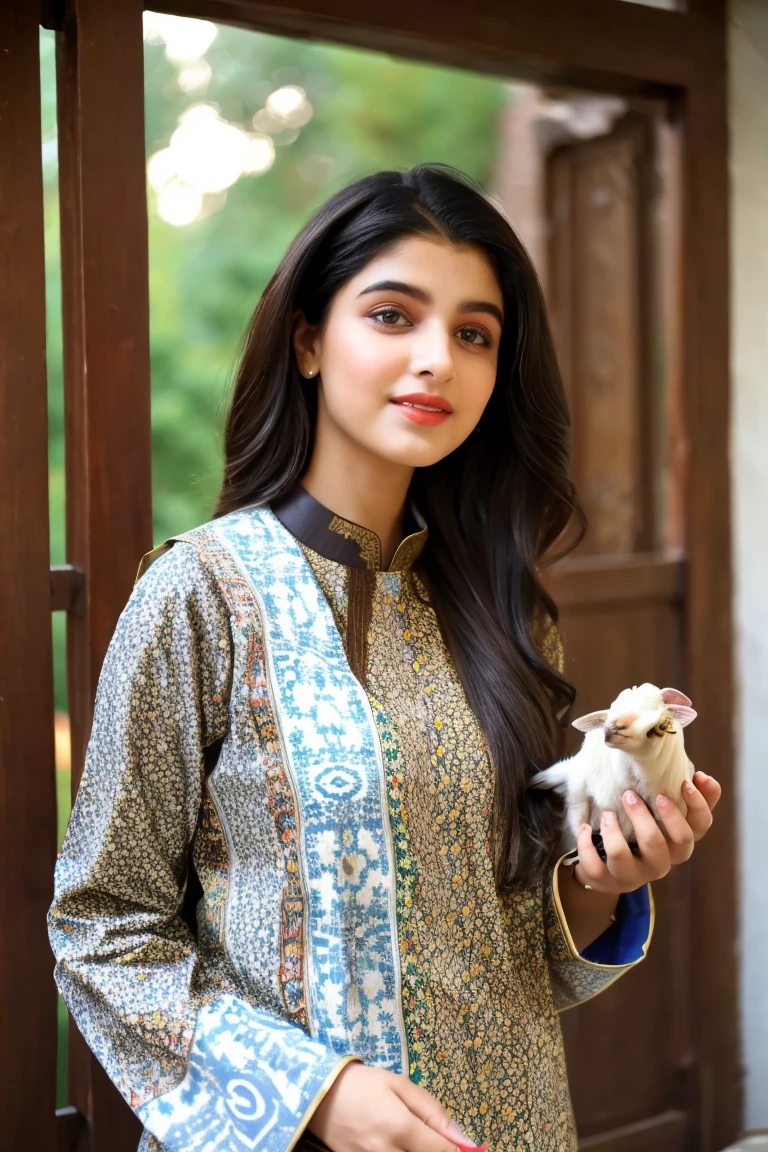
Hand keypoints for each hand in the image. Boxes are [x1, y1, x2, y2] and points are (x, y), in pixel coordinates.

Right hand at [307, 1062, 472, 1151]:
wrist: (318, 1093)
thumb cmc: (363, 1083)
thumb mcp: (399, 1084)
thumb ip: (432, 1110)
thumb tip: (462, 1137)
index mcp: (399, 1127)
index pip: (442, 1151)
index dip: (457, 1149)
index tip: (464, 1145)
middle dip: (435, 1151)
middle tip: (430, 1138)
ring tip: (413, 1139)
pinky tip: (399, 1146)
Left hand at [574, 771, 720, 893]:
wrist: (606, 863)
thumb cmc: (640, 828)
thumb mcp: (662, 812)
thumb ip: (685, 794)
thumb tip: (702, 777)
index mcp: (676, 844)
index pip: (698, 828)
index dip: (697, 806)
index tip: (685, 783)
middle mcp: (660, 862)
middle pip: (661, 846)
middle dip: (649, 818)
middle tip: (630, 795)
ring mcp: (633, 875)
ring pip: (624, 858)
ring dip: (613, 834)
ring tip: (607, 813)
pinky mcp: (606, 881)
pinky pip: (595, 869)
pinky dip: (586, 846)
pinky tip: (586, 828)